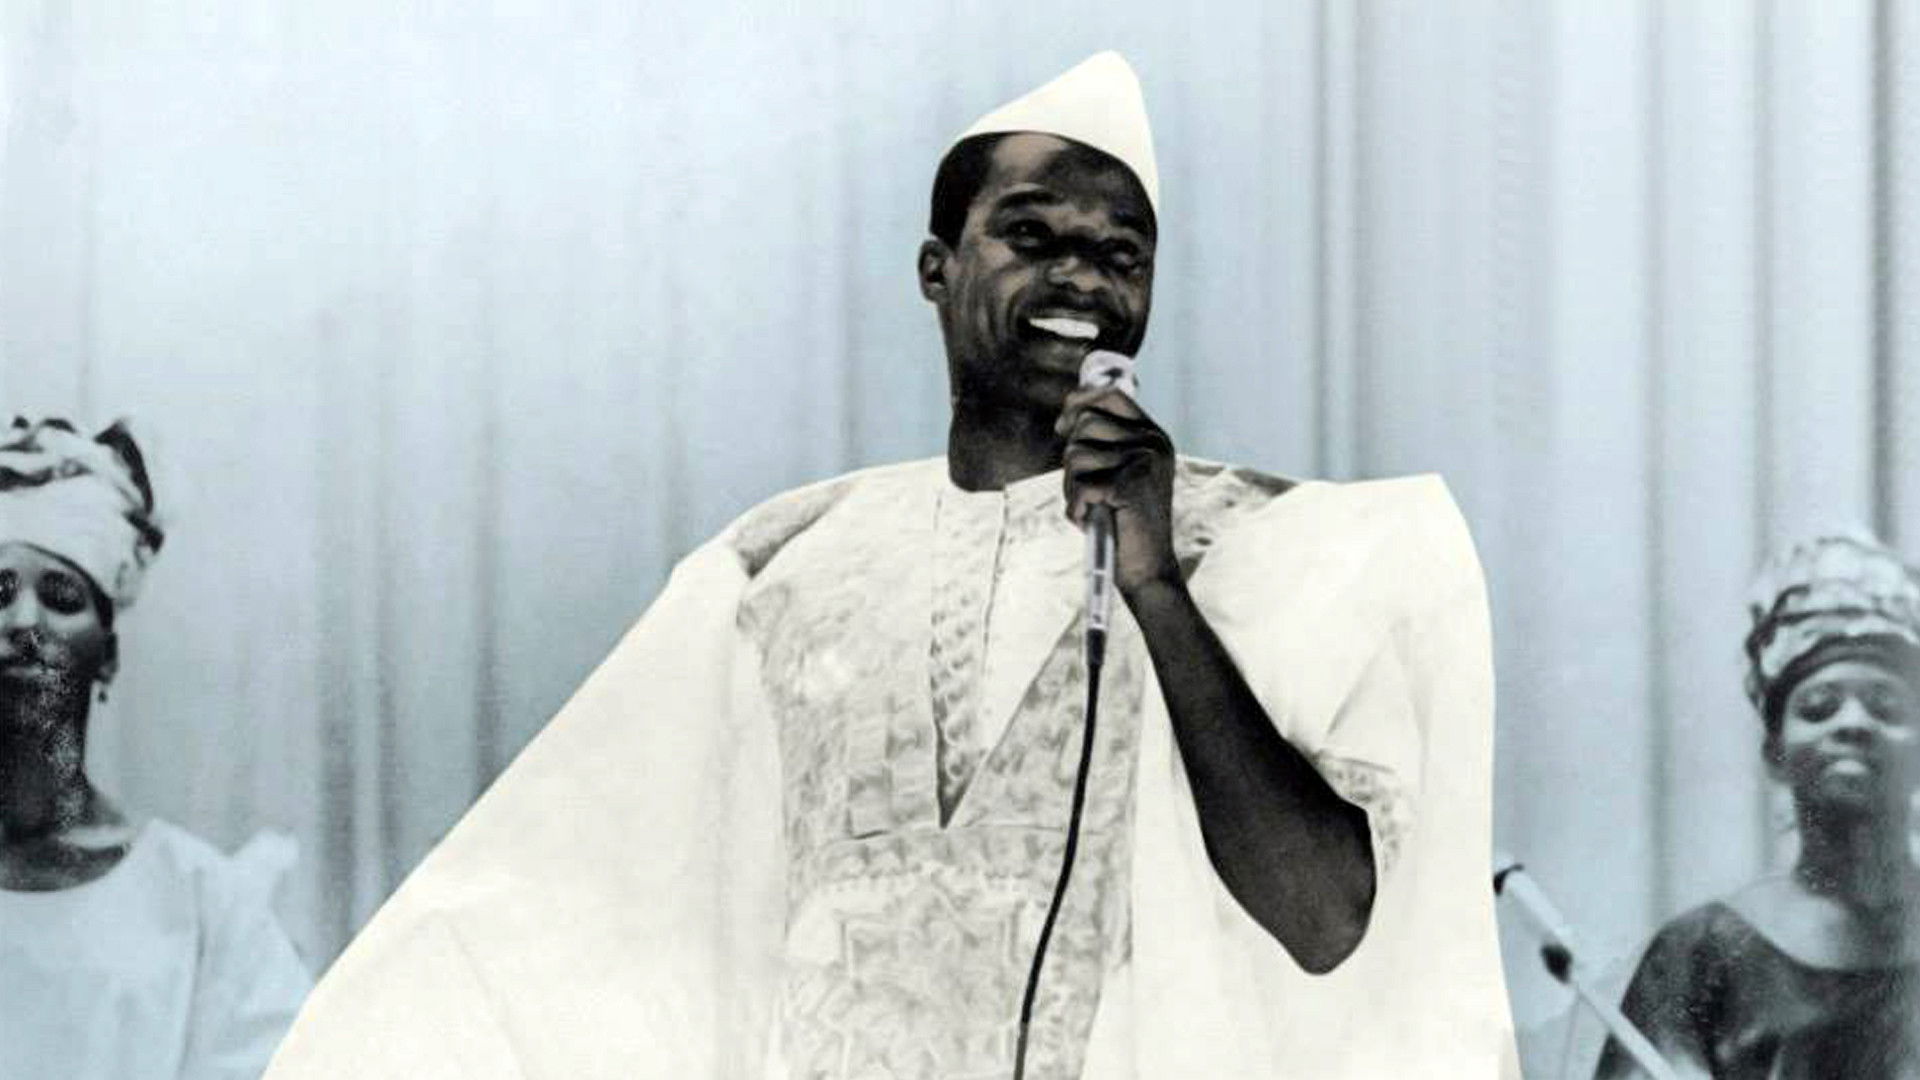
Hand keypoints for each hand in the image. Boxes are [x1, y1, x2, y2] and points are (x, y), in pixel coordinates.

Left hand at [1056, 383, 1179, 598]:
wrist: (1147, 566)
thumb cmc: (1125, 520)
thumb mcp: (1120, 471)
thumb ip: (1103, 442)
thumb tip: (1068, 415)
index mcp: (1153, 435)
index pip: (1112, 395)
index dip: (1080, 402)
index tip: (1062, 425)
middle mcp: (1152, 443)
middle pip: (1085, 424)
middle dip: (1071, 459)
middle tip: (1084, 489)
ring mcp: (1143, 462)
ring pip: (1076, 456)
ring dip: (1072, 487)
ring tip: (1092, 508)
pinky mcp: (1129, 486)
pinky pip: (1079, 487)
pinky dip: (1076, 509)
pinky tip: (1091, 522)